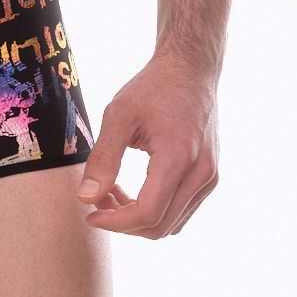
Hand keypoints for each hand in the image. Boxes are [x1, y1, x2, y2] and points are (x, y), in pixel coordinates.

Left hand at [78, 51, 218, 237]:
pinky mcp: (209, 177)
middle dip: (122, 223)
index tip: (89, 215)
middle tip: (96, 201)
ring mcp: (210, 177)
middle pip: (159, 226)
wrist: (191, 69)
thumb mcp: (119, 114)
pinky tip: (132, 191)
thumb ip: (104, 158)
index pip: (148, 213)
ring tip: (111, 193)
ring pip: (171, 224)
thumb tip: (86, 198)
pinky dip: (154, 211)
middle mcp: (201, 173)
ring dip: (137, 219)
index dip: (114, 223)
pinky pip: (181, 211)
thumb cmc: (153, 87)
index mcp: (179, 156)